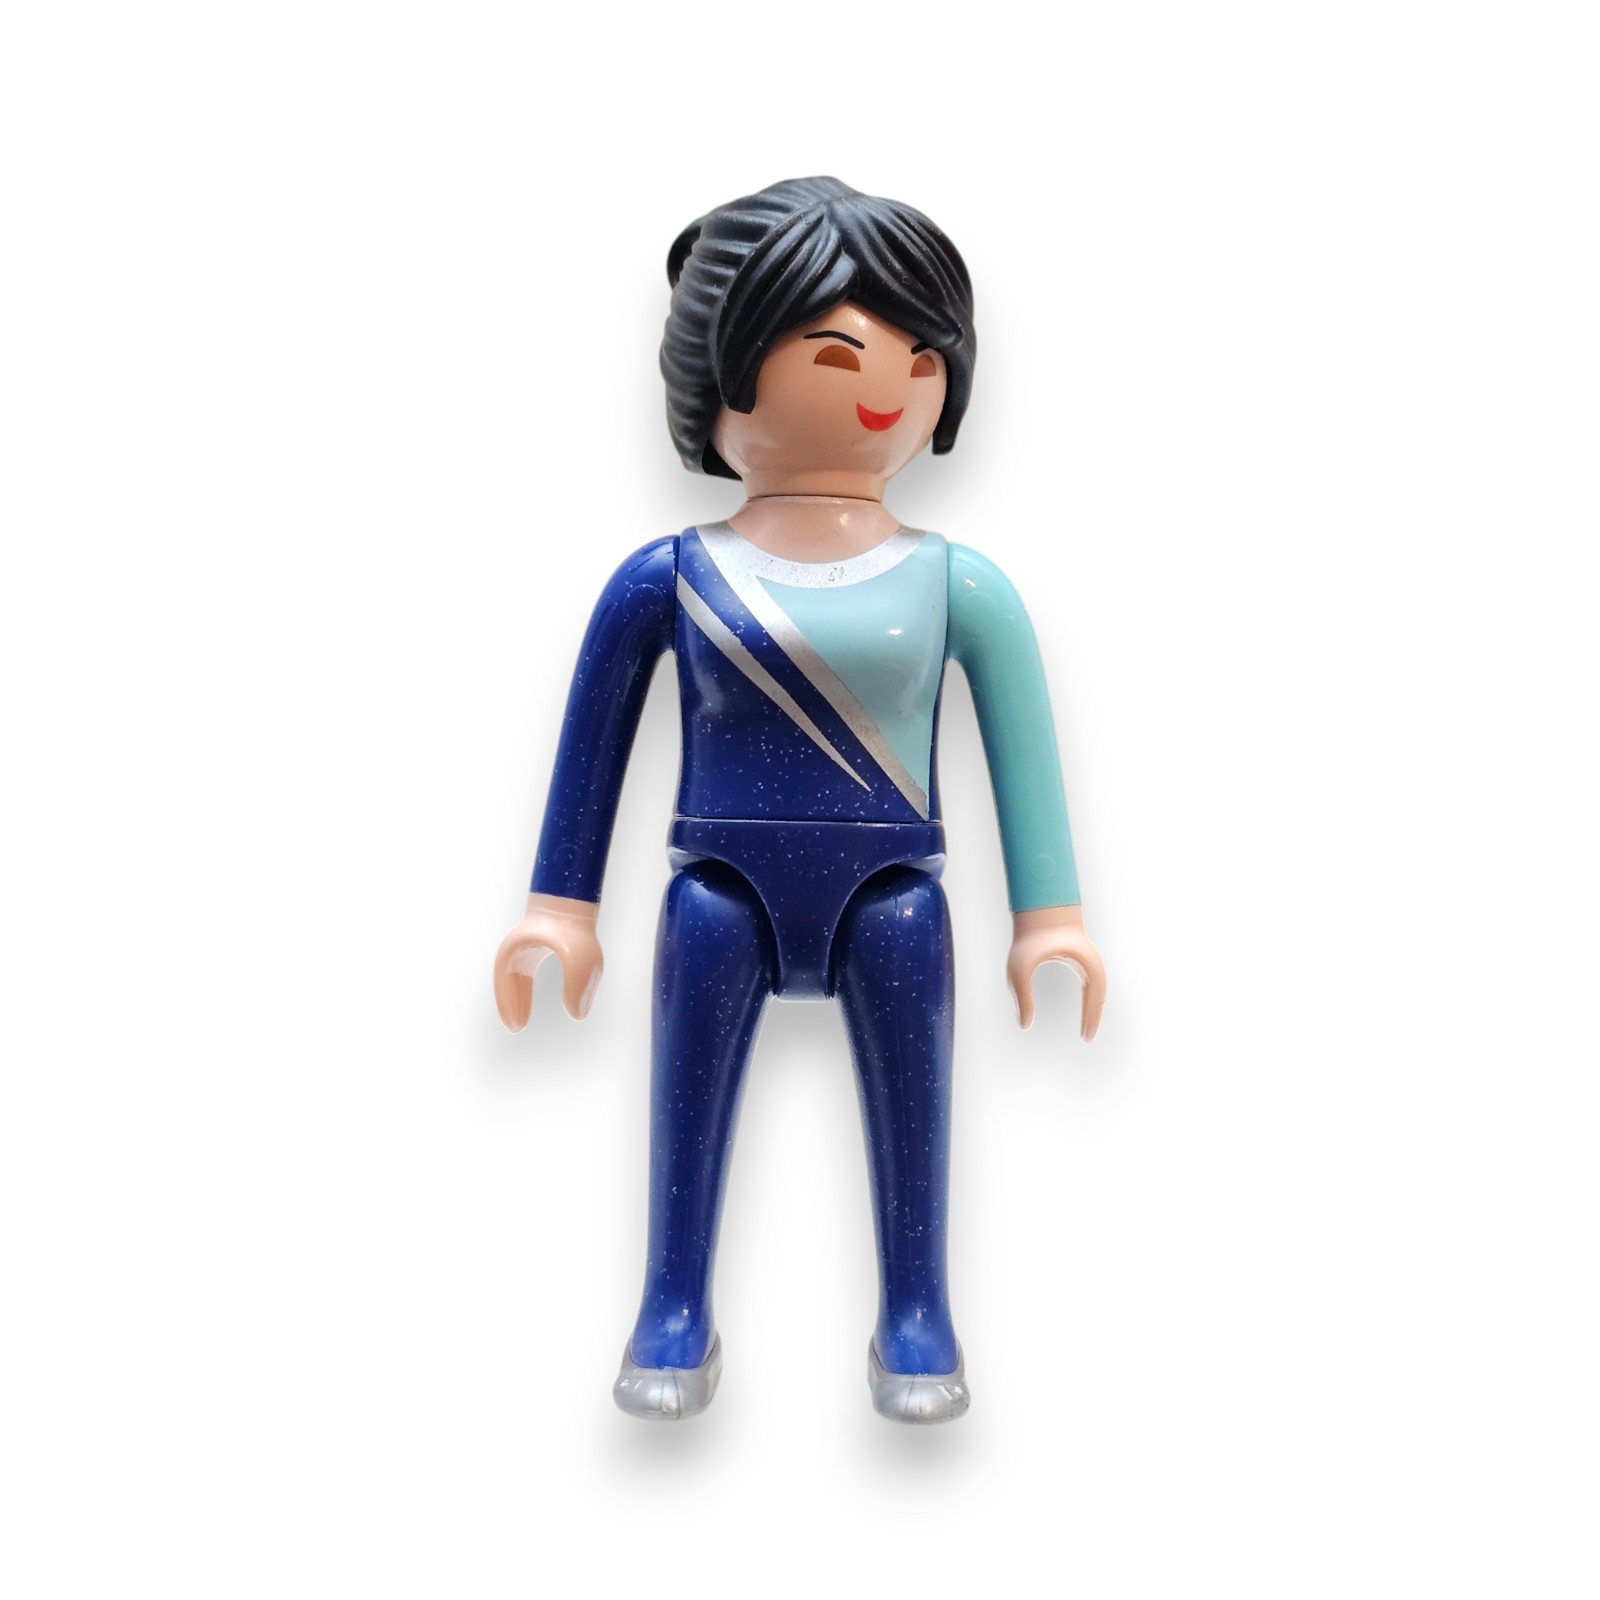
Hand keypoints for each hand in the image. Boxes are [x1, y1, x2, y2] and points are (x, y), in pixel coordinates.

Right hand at [493, 892, 603, 1030]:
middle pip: (507, 980)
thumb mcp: (581, 958)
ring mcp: (528, 944)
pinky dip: (523, 988)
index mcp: (518, 952)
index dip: (509, 1005)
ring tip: (520, 1021)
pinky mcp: (539, 942)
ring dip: (516, 996)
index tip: (516, 1028)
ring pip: (515, 976)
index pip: (506, 983)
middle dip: (510, 1004)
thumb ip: (578, 985)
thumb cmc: (575, 926)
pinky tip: (529, 1000)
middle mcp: (518, 947)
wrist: (576, 897)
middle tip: (516, 1028)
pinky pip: (524, 971)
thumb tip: (577, 1014)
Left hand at [1005, 905, 1106, 1041]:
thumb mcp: (1020, 970)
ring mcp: (1088, 960)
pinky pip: (1091, 984)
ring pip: (1097, 991)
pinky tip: (1085, 1010)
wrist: (1039, 909)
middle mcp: (1092, 963)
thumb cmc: (1030, 937)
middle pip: (1100, 997)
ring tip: (1087, 1028)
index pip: (1095, 1000)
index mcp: (1085, 966)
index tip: (1085, 1039)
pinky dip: (1090, 999)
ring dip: (1094, 1009)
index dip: (1091, 1021)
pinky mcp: (1081, 958)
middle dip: (1094, 1018)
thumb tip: (1024, 1025)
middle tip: (1086, 1039)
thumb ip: (1022, 998)